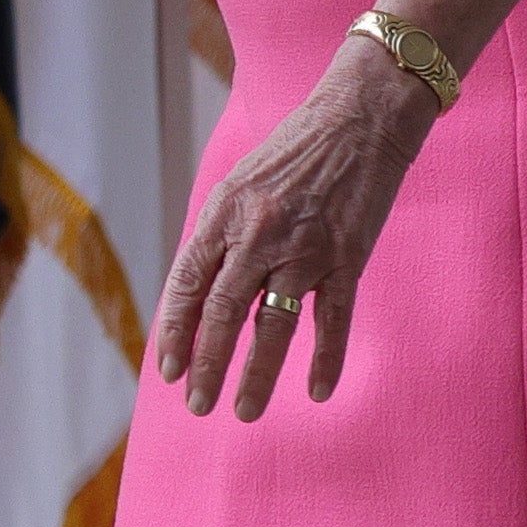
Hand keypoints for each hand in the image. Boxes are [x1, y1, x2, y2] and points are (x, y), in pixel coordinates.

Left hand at [151, 46, 430, 421]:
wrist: (360, 117)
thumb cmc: (295, 149)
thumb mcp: (239, 183)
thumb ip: (221, 234)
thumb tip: (200, 291)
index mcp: (223, 215)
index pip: (188, 285)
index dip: (176, 331)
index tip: (167, 369)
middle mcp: (257, 235)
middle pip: (223, 313)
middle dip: (206, 364)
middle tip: (197, 403)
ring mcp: (304, 249)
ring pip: (272, 326)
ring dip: (256, 373)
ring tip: (242, 409)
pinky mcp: (347, 258)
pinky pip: (331, 319)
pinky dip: (324, 358)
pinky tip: (315, 391)